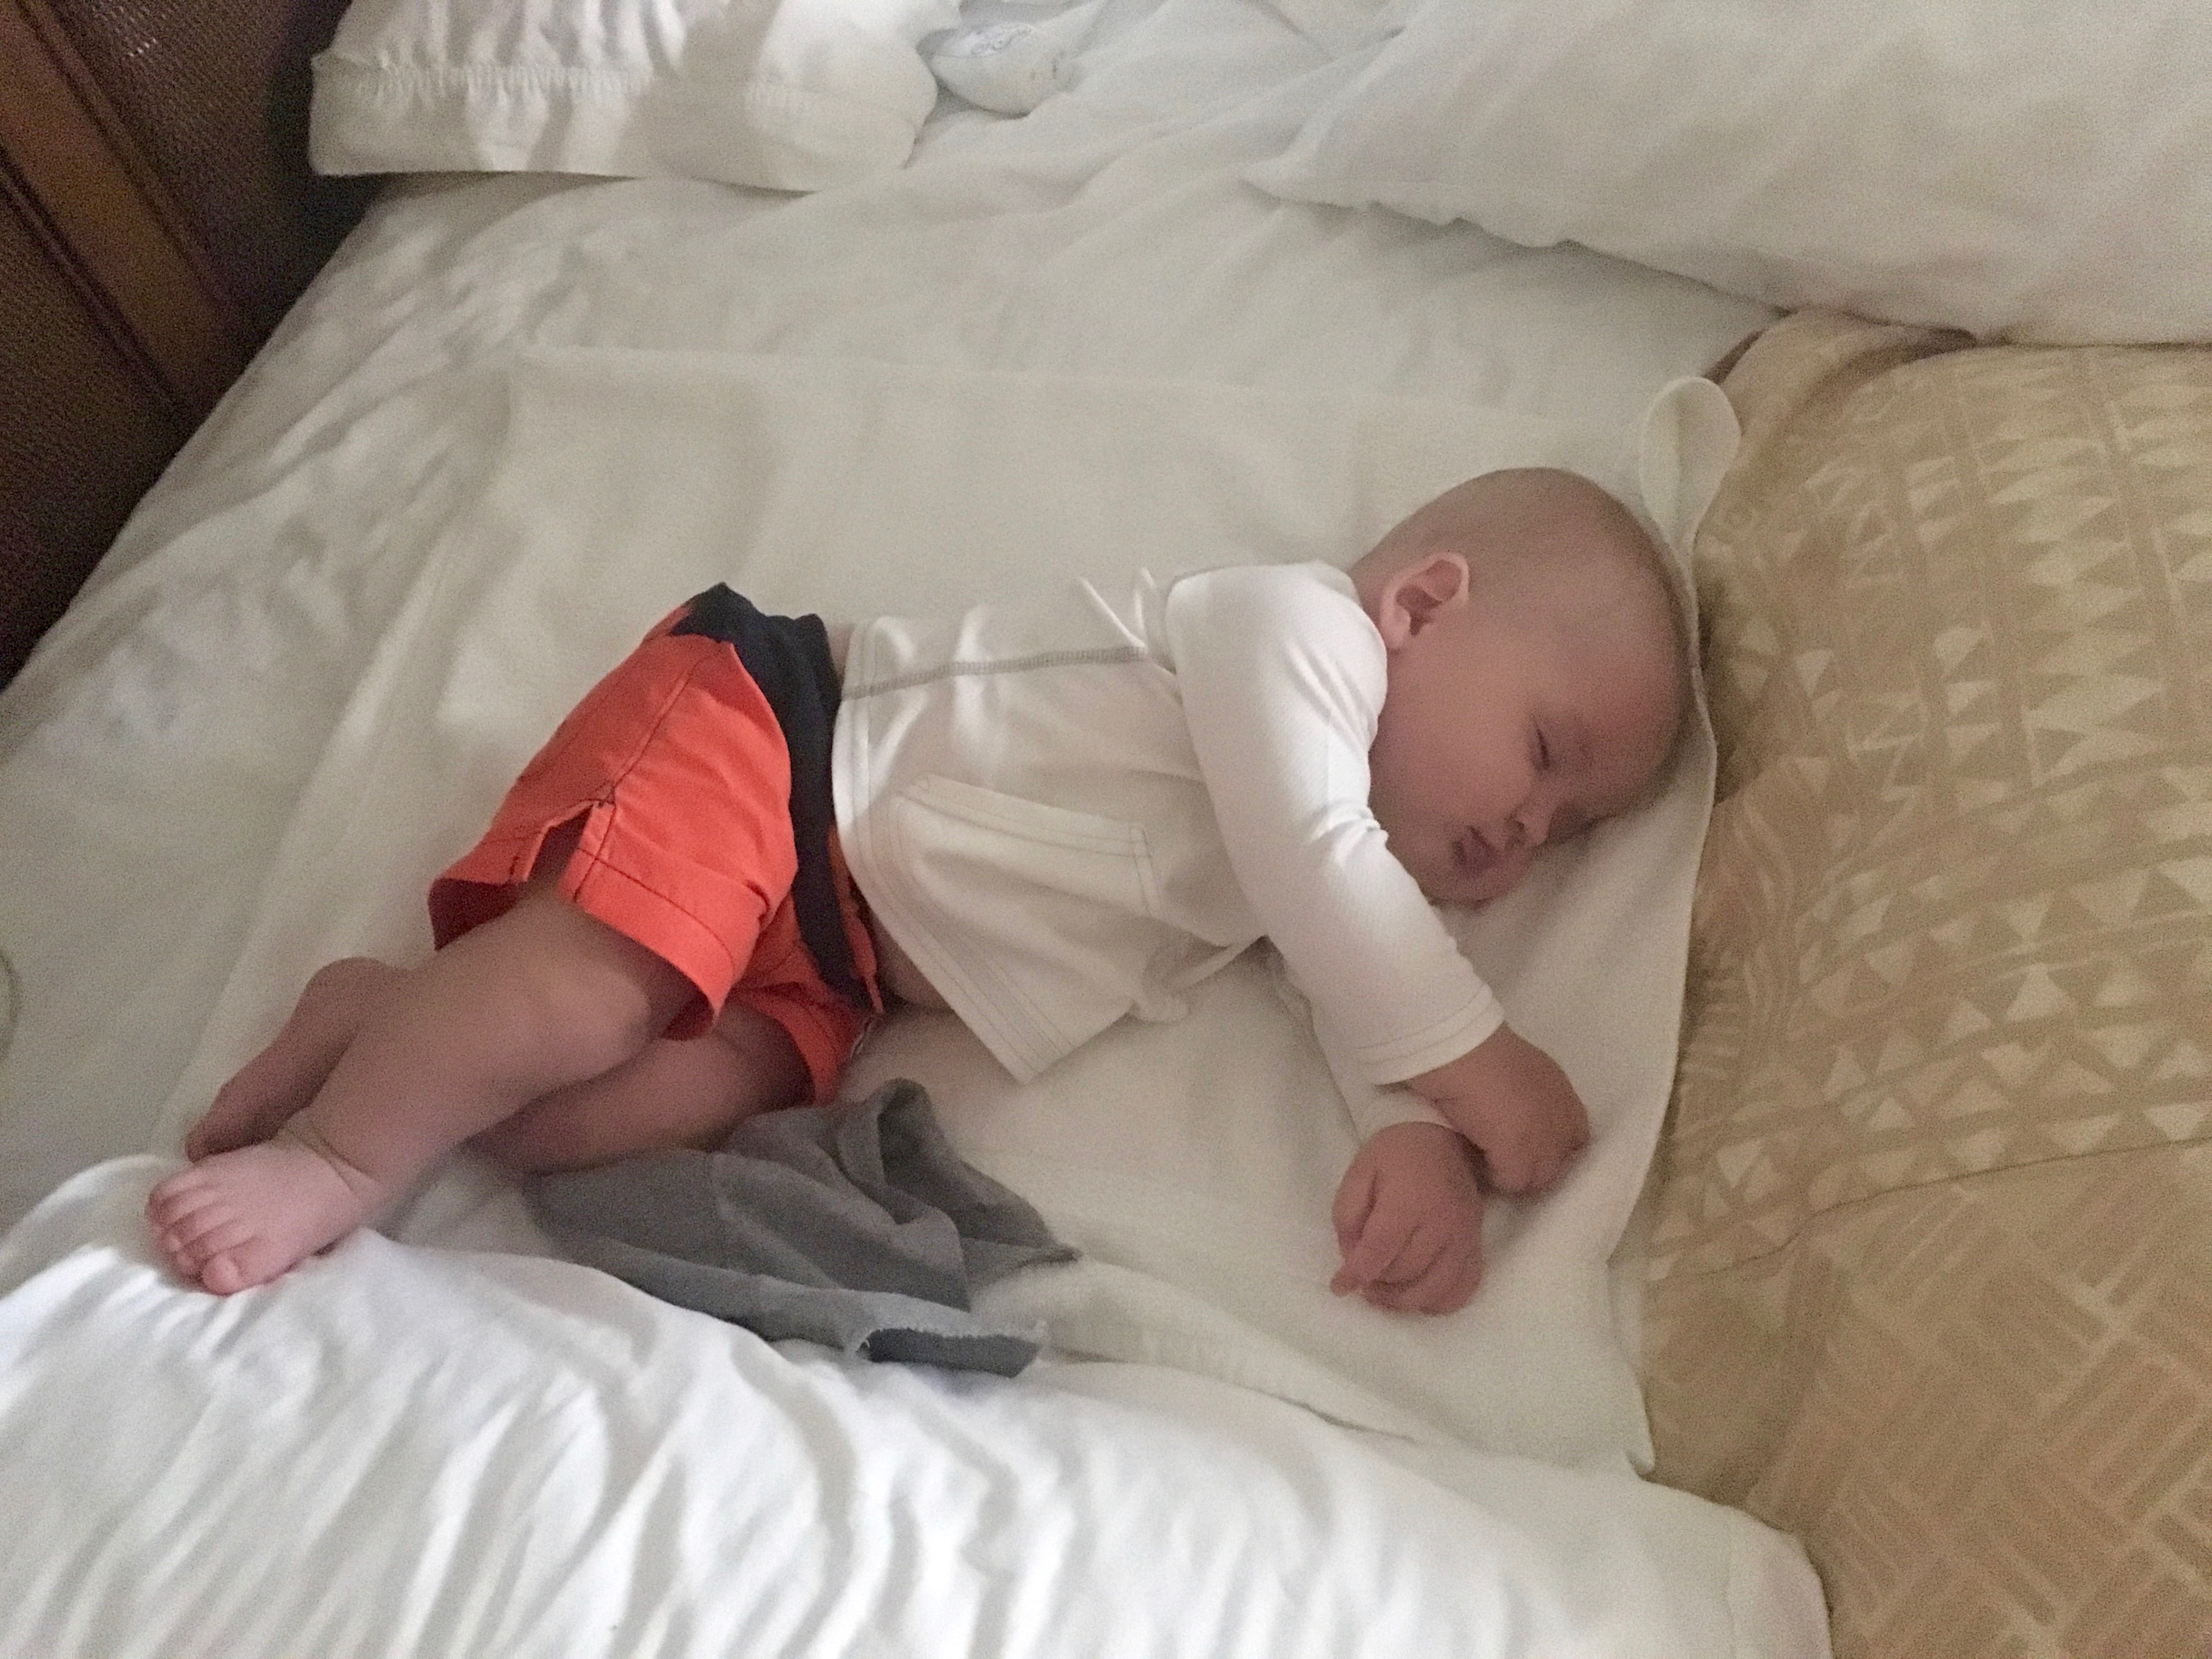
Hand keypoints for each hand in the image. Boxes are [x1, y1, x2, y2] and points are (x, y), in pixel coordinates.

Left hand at [1330, 1121, 1485, 1314]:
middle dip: (1377, 1284)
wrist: (1439, 1137)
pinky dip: (1438, 1302)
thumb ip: (1348, 1217)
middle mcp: (1442, 1223)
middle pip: (1405, 1273)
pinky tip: (1418, 1294)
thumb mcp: (1359, 1173)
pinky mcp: (1477, 1245)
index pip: (1380, 1250)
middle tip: (1362, 1279)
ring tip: (1383, 1291)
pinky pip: (1462, 1290)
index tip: (1339, 1286)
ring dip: (1402, 1300)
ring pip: (1433, 1290)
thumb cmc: (1394, 1154)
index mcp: (1409, 1201)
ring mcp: (1464, 1238)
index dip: (1356, 1274)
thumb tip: (1351, 1258)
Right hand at [1404, 1025, 1589, 1192]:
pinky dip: (1494, 1177)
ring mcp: (1544, 1137)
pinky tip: (1477, 1163)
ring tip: (1490, 1165)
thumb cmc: (1481, 1051)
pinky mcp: (1519, 1152)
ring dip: (1515, 1176)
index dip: (1551, 1149)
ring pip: (1538, 1179)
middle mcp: (1561, 1118)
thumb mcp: (1522, 1071)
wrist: (1462, 1048)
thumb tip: (1520, 1121)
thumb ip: (1533, 1097)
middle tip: (1504, 1161)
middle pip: (1558, 1165)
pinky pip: (1512, 1181)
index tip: (1527, 1150)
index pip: (1575, 1139)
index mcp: (1562, 1095)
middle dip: (1534, 1168)